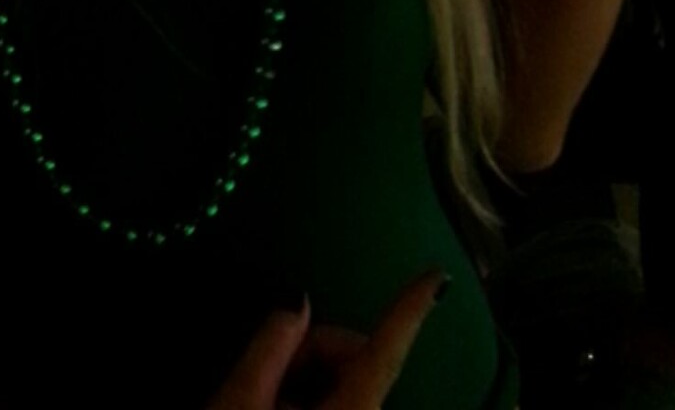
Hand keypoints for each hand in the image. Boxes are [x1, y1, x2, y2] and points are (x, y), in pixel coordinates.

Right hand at [206, 273, 443, 408]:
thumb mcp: (236, 405)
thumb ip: (270, 346)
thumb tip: (295, 306)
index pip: (384, 351)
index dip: (410, 310)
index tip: (437, 278)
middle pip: (355, 364)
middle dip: (313, 356)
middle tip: (265, 378)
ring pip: (346, 390)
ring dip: (308, 385)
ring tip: (264, 408)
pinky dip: (312, 403)